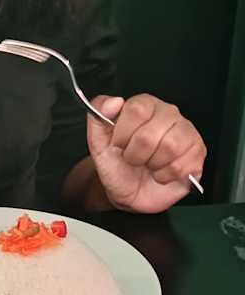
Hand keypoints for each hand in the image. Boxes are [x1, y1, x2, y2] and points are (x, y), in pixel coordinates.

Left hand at [86, 94, 206, 212]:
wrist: (130, 192)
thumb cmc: (118, 166)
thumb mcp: (99, 144)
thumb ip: (97, 118)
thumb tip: (114, 101)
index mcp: (145, 106)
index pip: (137, 109)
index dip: (124, 134)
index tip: (119, 144)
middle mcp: (168, 114)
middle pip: (150, 134)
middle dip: (136, 155)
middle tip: (134, 159)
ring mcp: (186, 132)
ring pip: (170, 148)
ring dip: (152, 165)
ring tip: (149, 165)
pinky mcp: (197, 152)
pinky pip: (181, 165)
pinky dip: (165, 176)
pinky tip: (162, 172)